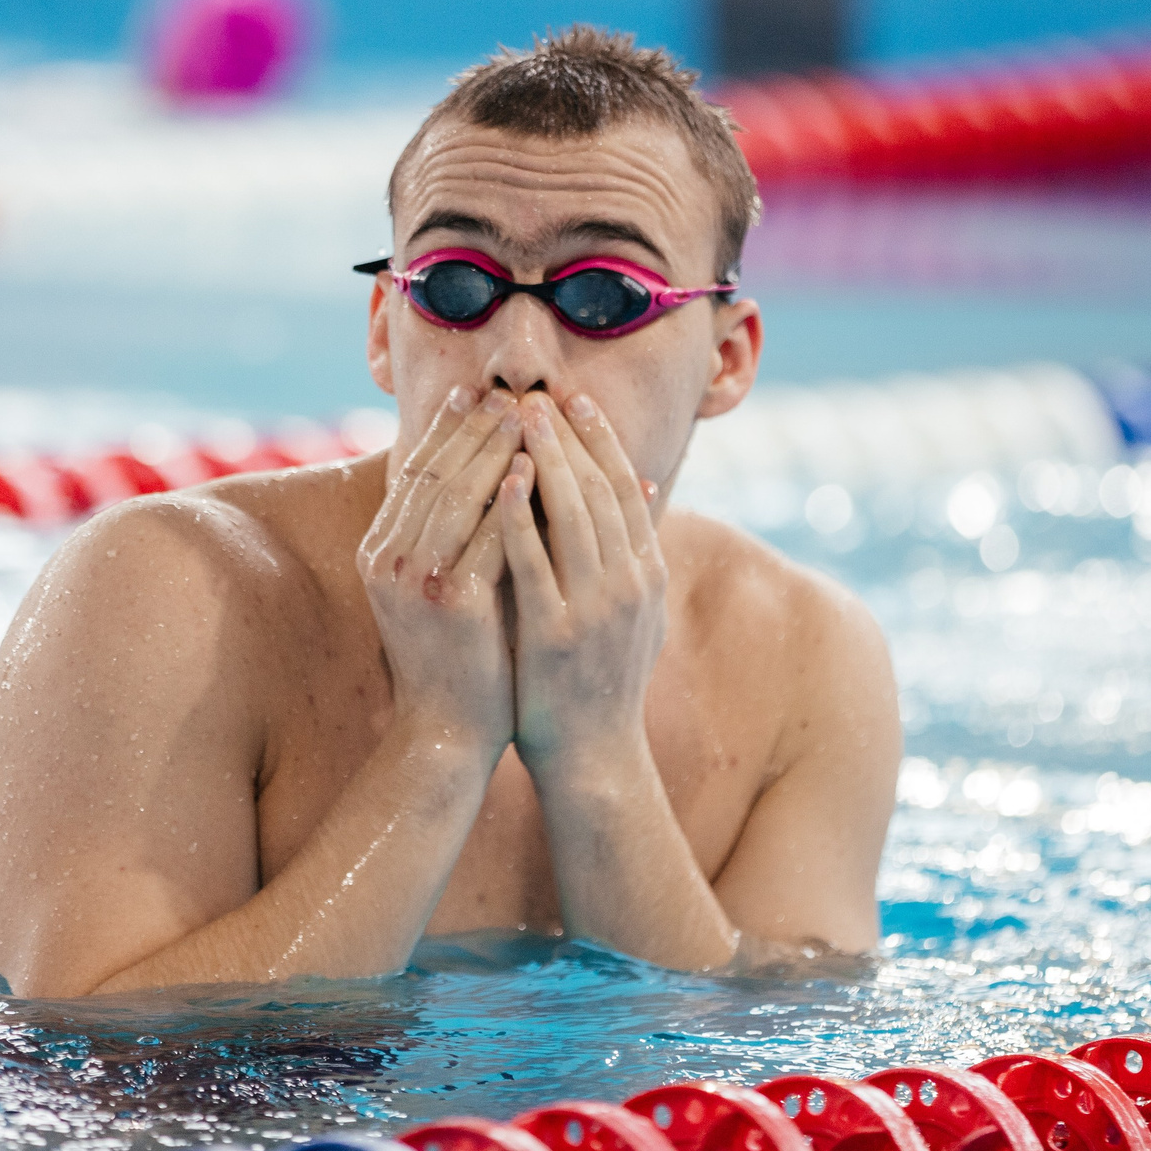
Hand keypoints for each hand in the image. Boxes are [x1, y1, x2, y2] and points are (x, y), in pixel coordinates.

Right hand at [356, 385, 522, 757]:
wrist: (446, 734)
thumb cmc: (454, 658)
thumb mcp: (434, 586)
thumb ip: (447, 533)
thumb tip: (484, 471)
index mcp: (378, 550)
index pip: (413, 471)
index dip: (446, 428)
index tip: (477, 393)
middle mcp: (386, 559)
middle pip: (433, 472)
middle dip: (473, 427)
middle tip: (510, 393)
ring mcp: (414, 580)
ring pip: (457, 494)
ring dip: (493, 449)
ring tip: (527, 417)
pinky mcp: (451, 603)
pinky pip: (486, 536)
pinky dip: (510, 500)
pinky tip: (536, 471)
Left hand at [498, 393, 667, 775]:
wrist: (595, 758)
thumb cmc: (602, 683)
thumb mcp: (635, 612)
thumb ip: (634, 550)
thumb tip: (641, 485)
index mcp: (646, 574)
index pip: (623, 489)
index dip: (600, 440)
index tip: (574, 399)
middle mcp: (628, 584)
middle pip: (599, 490)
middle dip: (568, 436)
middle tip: (540, 392)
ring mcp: (595, 608)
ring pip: (572, 515)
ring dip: (546, 459)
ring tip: (520, 417)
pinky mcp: (556, 634)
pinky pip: (536, 563)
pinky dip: (521, 517)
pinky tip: (504, 481)